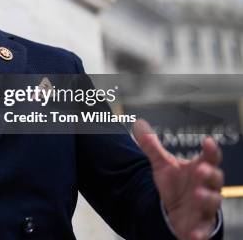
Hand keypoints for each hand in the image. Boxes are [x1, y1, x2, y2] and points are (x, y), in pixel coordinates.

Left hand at [133, 119, 222, 239]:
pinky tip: (195, 235)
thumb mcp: (162, 165)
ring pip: (212, 202)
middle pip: (214, 179)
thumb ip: (151, 146)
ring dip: (207, 198)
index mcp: (200, 170)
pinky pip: (203, 231)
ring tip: (197, 194)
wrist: (177, 212)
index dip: (211, 150)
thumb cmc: (176, 185)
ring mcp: (205, 207)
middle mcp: (207, 187)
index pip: (210, 158)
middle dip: (209, 173)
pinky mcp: (201, 226)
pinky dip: (200, 233)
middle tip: (201, 168)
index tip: (208, 141)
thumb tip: (138, 123)